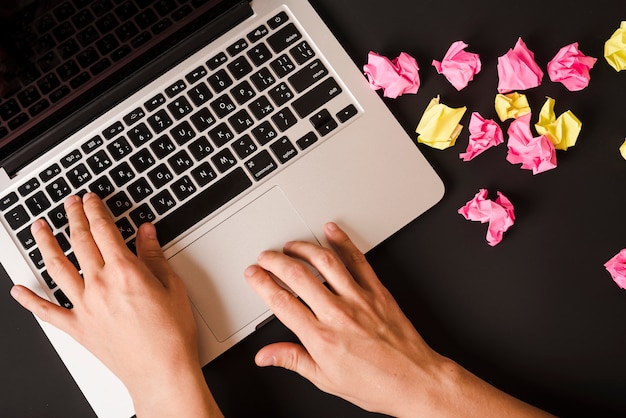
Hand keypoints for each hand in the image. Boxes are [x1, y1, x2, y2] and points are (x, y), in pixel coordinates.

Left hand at [10, 193, 221, 417]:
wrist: (162, 371)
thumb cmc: (171, 334)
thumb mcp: (172, 287)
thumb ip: (155, 256)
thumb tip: (147, 232)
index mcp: (125, 272)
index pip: (104, 230)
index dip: (96, 210)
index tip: (92, 199)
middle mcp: (100, 286)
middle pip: (80, 242)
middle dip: (74, 217)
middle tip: (70, 203)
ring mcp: (85, 307)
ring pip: (57, 268)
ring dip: (46, 244)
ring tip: (39, 228)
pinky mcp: (78, 328)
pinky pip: (47, 312)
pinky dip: (30, 301)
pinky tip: (18, 291)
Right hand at [245, 222, 551, 416]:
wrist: (416, 381)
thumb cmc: (376, 384)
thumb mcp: (326, 380)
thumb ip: (293, 360)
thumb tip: (266, 355)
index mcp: (321, 338)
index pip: (282, 302)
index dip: (262, 283)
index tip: (253, 274)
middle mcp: (338, 314)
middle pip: (297, 276)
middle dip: (275, 260)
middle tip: (265, 256)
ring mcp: (359, 299)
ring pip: (324, 262)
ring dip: (303, 248)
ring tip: (290, 246)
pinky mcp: (377, 291)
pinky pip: (357, 259)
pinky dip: (342, 241)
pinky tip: (331, 231)